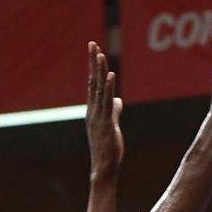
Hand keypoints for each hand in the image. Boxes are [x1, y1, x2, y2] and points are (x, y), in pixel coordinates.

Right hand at [85, 40, 123, 181]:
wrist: (104, 168)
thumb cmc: (108, 148)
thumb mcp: (112, 125)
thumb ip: (114, 110)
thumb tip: (118, 100)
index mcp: (94, 110)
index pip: (93, 84)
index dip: (94, 67)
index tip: (94, 51)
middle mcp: (93, 110)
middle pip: (93, 82)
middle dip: (93, 62)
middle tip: (93, 44)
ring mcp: (98, 116)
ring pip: (99, 90)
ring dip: (100, 71)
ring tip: (100, 54)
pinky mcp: (106, 124)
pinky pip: (107, 103)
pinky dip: (109, 88)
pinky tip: (110, 75)